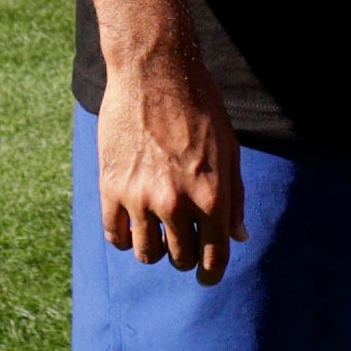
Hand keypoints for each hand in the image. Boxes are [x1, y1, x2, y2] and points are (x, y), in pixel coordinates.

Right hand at [95, 52, 244, 282]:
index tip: (207, 277)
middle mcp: (176, 203)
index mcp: (212, 196)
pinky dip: (125, 238)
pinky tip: (133, 226)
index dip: (211, 274)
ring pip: (146, 253)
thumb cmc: (200, 107)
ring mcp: (141, 198)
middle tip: (182, 243)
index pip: (214, 258)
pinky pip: (115, 235)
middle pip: (180, 258)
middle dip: (185, 256)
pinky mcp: (111, 188)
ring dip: (154, 250)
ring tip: (157, 235)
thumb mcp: (229, 150)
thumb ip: (235, 198)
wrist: (154, 72)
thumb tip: (238, 237)